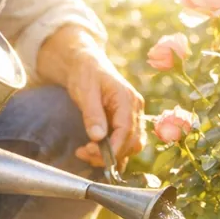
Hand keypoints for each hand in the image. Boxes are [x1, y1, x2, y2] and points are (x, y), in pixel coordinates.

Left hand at [37, 26, 144, 166]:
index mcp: (128, 99)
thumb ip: (92, 114)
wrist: (86, 63)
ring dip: (113, 155)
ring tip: (87, 153)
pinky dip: (116, 152)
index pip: (127, 130)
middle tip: (83, 154)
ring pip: (133, 144)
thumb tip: (97, 138)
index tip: (91, 153)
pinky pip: (128, 142)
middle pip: (132, 141)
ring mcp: (134, 116)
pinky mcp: (128, 121)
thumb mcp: (85, 91)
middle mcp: (136, 109)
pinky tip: (99, 155)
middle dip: (110, 154)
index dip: (112, 146)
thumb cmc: (85, 74)